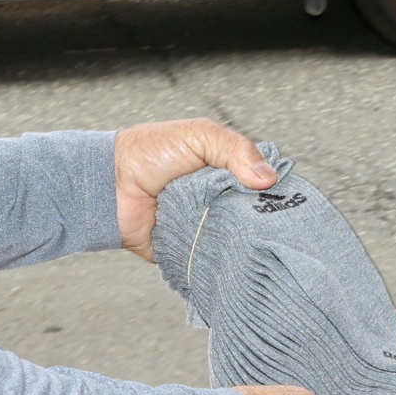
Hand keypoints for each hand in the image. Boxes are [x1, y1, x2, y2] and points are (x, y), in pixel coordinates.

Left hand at [116, 121, 275, 260]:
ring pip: (235, 239)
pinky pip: (209, 259)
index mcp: (224, 171)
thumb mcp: (198, 136)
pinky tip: (227, 257)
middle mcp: (218, 199)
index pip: (262, 185)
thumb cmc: (149, 153)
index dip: (274, 191)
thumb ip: (236, 149)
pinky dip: (217, 259)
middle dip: (259, 219)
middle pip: (252, 215)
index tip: (286, 199)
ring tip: (246, 240)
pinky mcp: (188, 249)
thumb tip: (268, 178)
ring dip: (239, 239)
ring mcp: (204, 225)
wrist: (109, 185)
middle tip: (268, 223)